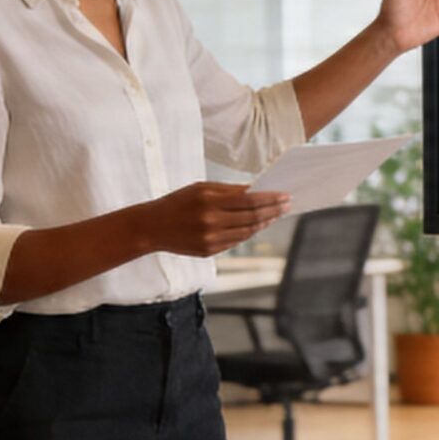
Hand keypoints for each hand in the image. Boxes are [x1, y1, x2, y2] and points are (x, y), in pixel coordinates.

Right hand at [140, 182, 289, 256]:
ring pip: (247, 232)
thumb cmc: (177, 203)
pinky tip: (257, 225)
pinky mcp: (209, 251)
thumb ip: (229, 190)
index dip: (271, 199)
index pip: (250, 200)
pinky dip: (249, 233)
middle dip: (273, 211)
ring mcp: (211, 239)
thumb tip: (256, 190)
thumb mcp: (201, 188)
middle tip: (286, 205)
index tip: (285, 196)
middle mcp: (211, 222)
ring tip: (275, 215)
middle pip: (252, 217)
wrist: (151, 227)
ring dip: (264, 223)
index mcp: (210, 201)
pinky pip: (236, 241)